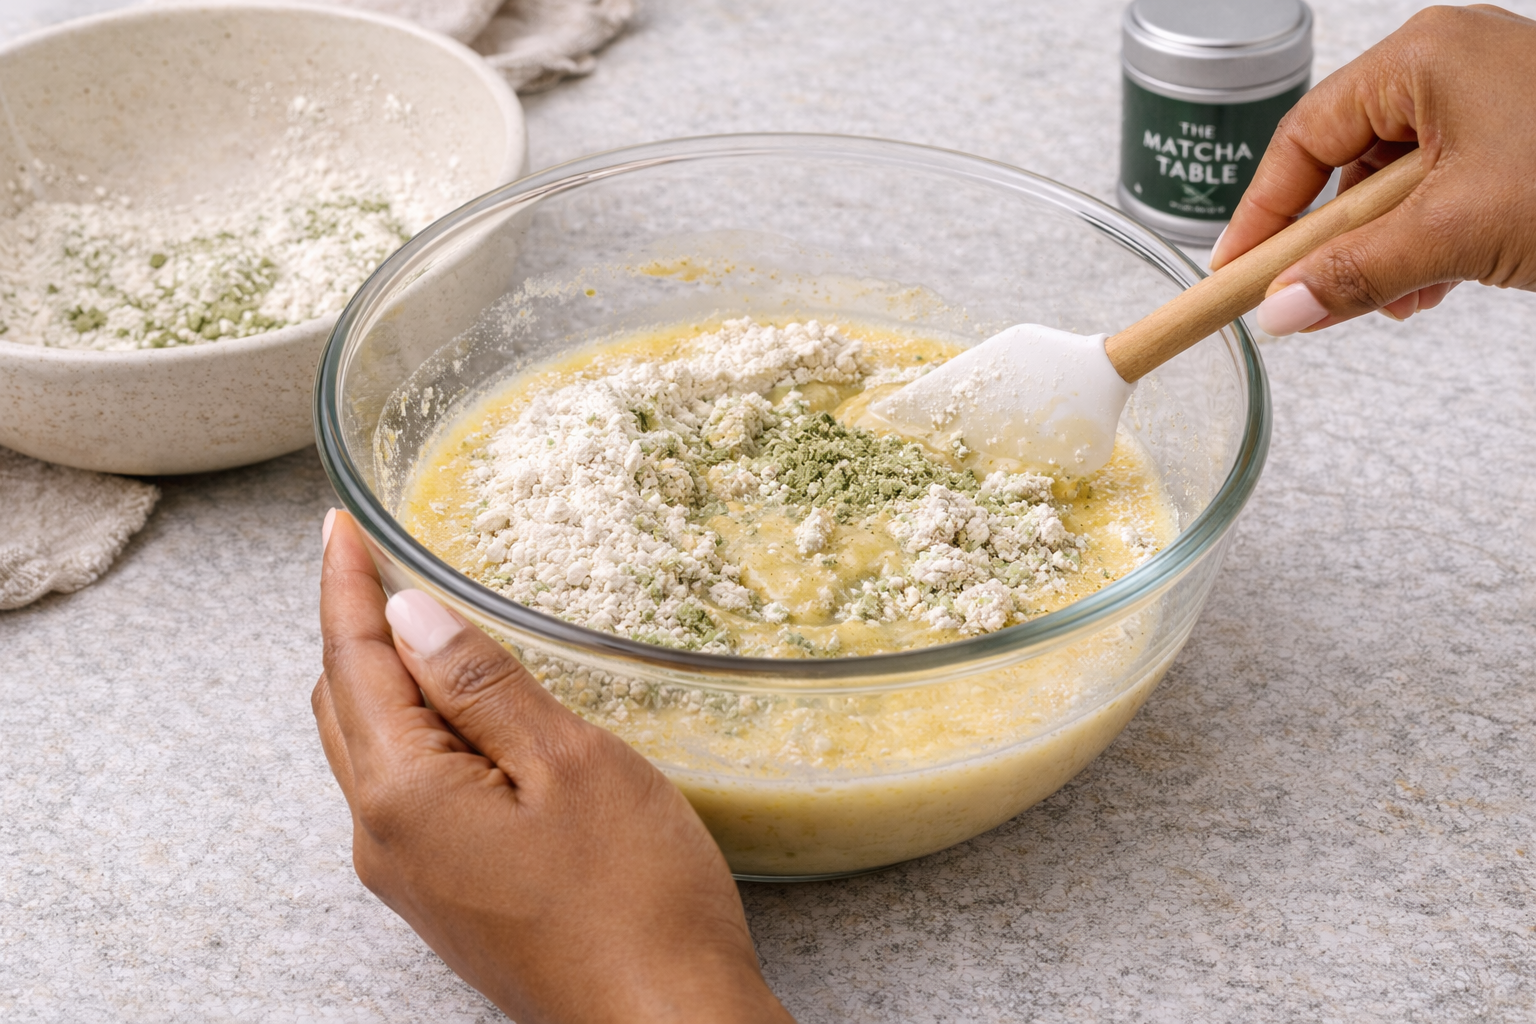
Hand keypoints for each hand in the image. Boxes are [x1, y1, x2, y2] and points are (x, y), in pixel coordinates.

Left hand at [311, 509, 793, 1023]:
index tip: (336, 525)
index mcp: (402, 797)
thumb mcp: (568, 763)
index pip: (352, 663)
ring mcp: (413, 877)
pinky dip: (419, 734)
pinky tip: (464, 715)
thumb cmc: (634, 898)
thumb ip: (481, 684)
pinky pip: (406, 794)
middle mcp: (384, 842)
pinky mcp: (448, 897)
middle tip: (377, 560)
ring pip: (373, 752)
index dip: (343, 585)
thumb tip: (406, 613)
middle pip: (345, 707)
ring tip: (424, 623)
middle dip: (355, 628)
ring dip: (387, 681)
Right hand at [1210, 4, 1535, 334]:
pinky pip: (1442, 193)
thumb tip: (1282, 310)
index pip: (1305, 136)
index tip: (1237, 270)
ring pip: (1395, 187)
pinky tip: (1439, 285)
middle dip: (1333, 242)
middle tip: (1310, 298)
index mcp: (1425, 57)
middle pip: (1346, 162)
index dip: (1262, 211)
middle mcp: (1452, 67)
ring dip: (1384, 253)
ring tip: (1398, 299)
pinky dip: (1430, 244)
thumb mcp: (1458, 233)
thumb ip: (1356, 273)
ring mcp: (1489, 103)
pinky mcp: (1518, 141)